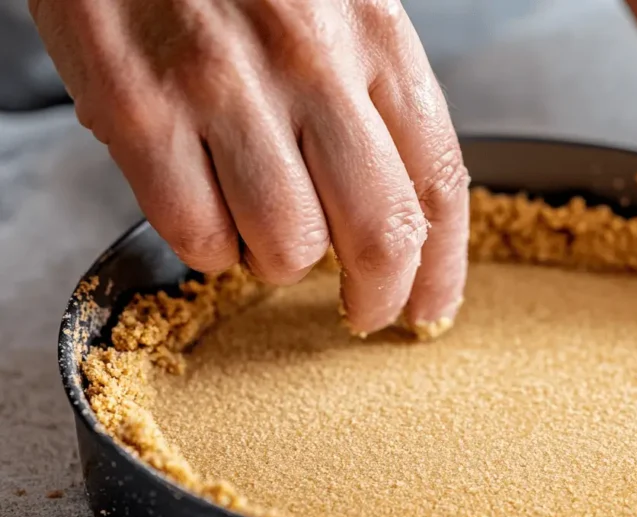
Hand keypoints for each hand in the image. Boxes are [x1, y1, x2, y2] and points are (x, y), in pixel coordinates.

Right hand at [30, 0, 468, 333]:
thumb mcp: (339, 7)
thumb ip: (375, 97)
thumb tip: (402, 210)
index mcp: (376, 37)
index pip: (440, 183)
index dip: (442, 267)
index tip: (432, 307)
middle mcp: (312, 63)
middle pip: (380, 233)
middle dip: (378, 296)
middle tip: (363, 312)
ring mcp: (224, 86)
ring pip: (287, 245)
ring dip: (279, 264)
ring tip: (263, 232)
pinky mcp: (139, 107)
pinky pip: (195, 233)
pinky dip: (208, 247)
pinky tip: (205, 209)